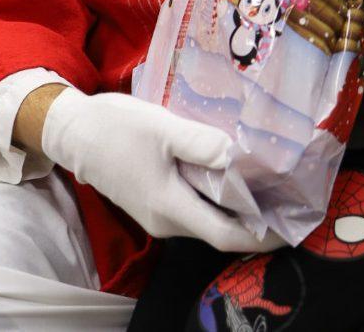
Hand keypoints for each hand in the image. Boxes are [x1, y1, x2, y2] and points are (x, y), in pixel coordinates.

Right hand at [41, 88, 265, 250]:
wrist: (73, 132)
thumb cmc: (117, 129)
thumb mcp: (162, 128)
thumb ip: (201, 143)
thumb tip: (239, 157)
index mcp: (170, 208)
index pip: (225, 235)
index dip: (260, 236)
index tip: (290, 224)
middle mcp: (166, 221)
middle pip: (219, 229)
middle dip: (254, 219)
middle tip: (287, 195)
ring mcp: (158, 213)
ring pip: (206, 217)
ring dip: (235, 207)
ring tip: (266, 181)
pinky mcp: (152, 200)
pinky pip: (193, 206)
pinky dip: (216, 196)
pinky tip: (230, 172)